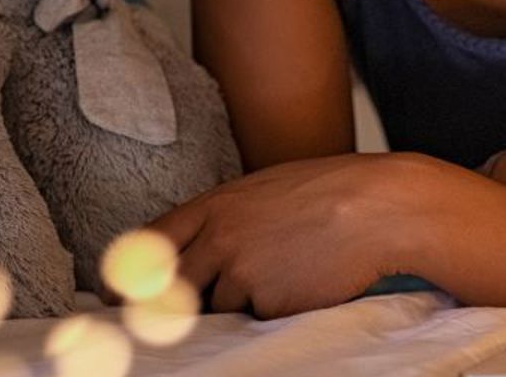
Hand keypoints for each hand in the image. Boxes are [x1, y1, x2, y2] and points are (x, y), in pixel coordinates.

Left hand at [148, 152, 443, 318]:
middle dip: (178, 299)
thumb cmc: (334, 191)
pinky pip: (257, 317)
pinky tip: (303, 281)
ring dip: (243, 299)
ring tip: (287, 268)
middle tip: (192, 303)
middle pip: (172, 286)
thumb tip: (197, 250)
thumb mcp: (268, 189)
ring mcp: (242, 273)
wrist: (384, 208)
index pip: (150, 243)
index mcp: (216, 204)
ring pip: (221, 306)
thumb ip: (226, 217)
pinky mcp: (268, 304)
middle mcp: (219, 239)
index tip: (121, 294)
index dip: (132, 274)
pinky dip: (274, 309)